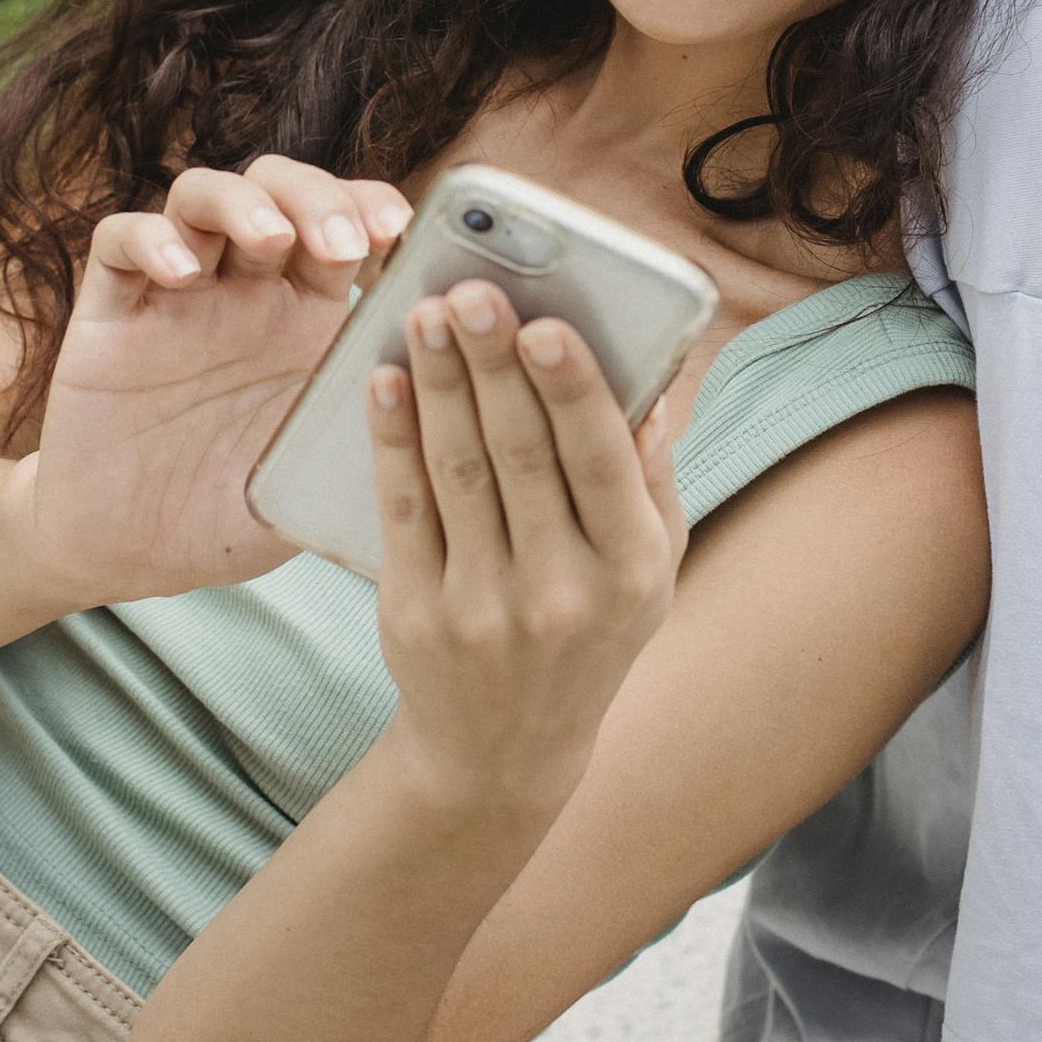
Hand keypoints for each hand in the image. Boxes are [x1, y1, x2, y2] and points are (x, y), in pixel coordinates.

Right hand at [26, 155, 408, 603]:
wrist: (136, 550)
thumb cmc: (243, 510)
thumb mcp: (322, 472)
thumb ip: (380, 435)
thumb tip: (471, 422)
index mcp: (315, 317)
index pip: (352, 224)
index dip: (378, 210)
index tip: (408, 233)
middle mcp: (250, 290)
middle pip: (284, 190)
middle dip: (320, 199)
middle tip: (348, 242)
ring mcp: (179, 294)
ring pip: (204, 195)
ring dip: (244, 202)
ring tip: (272, 240)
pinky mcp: (111, 313)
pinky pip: (120, 242)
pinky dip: (151, 239)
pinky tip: (182, 273)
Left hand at [365, 279, 686, 799]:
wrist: (505, 750)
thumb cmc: (592, 632)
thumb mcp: (651, 570)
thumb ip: (651, 478)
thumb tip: (654, 381)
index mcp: (633, 570)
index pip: (600, 464)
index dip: (572, 390)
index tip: (546, 324)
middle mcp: (563, 591)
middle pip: (521, 455)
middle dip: (493, 364)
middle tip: (469, 291)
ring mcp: (484, 607)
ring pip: (457, 471)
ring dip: (439, 383)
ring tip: (422, 312)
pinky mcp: (417, 615)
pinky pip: (403, 509)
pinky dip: (392, 438)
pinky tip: (386, 382)